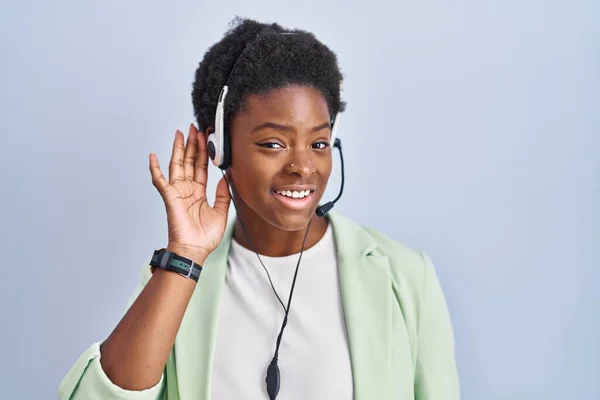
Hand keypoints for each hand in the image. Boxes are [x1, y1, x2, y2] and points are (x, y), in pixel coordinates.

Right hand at [149, 124, 230, 263]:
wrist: (194, 250)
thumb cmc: (205, 237)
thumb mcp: (221, 212)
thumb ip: (223, 194)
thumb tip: (227, 176)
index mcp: (199, 192)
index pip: (201, 167)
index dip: (204, 152)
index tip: (207, 138)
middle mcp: (187, 189)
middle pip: (189, 161)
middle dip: (192, 144)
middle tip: (194, 128)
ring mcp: (177, 192)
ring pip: (177, 165)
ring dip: (178, 149)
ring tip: (181, 133)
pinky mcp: (169, 197)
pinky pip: (159, 181)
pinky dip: (155, 168)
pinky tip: (153, 156)